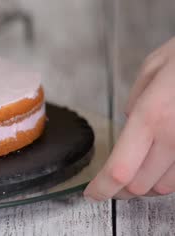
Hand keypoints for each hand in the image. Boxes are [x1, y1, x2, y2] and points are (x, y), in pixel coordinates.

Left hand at [84, 37, 174, 200]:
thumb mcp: (155, 66)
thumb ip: (137, 98)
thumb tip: (129, 121)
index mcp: (152, 116)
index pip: (120, 169)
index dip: (102, 188)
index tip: (91, 193)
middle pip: (139, 185)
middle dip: (120, 187)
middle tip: (109, 182)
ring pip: (163, 187)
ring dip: (145, 183)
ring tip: (137, 168)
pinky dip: (167, 177)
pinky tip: (160, 161)